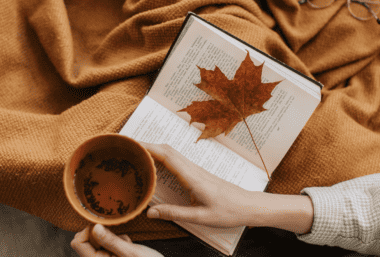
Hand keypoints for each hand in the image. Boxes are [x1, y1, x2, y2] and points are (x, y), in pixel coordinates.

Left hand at [71, 224, 163, 256]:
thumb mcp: (130, 252)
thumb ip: (111, 240)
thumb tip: (95, 226)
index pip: (78, 242)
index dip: (89, 230)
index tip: (104, 226)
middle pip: (85, 240)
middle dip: (101, 234)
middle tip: (118, 236)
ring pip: (97, 241)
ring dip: (111, 237)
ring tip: (126, 243)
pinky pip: (106, 244)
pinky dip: (117, 241)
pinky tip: (128, 245)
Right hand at [139, 141, 253, 227]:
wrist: (249, 205)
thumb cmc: (229, 211)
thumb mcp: (201, 217)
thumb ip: (175, 213)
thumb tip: (150, 212)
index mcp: (192, 177)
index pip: (167, 156)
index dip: (148, 147)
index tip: (132, 144)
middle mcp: (193, 169)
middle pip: (167, 149)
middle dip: (147, 145)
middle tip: (127, 147)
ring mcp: (196, 169)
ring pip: (172, 153)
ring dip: (154, 149)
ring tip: (136, 153)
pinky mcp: (197, 173)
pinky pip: (176, 160)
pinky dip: (162, 157)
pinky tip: (156, 164)